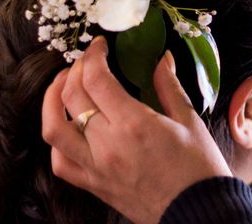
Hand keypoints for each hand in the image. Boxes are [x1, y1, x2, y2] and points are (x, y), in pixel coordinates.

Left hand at [42, 37, 231, 223]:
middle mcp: (108, 145)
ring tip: (64, 86)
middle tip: (86, 61)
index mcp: (135, 125)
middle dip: (74, 70)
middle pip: (72, 97)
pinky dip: (58, 140)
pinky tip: (69, 126)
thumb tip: (161, 58)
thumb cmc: (199, 168)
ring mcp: (96, 168)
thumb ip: (169, 86)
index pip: (97, 80)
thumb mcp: (189, 120)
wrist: (198, 213)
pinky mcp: (94, 185)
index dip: (93, 56)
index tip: (99, 45)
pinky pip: (61, 162)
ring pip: (53, 129)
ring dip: (52, 101)